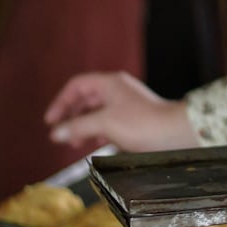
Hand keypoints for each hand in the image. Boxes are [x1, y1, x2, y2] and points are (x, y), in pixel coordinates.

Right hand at [43, 71, 200, 152]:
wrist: (175, 134)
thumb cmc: (143, 124)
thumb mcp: (104, 124)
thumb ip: (78, 127)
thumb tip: (55, 132)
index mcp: (110, 83)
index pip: (76, 86)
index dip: (60, 102)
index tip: (51, 121)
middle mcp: (117, 90)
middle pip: (85, 99)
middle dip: (71, 117)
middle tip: (61, 135)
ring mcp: (125, 104)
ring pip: (96, 112)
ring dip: (83, 126)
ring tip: (75, 143)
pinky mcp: (133, 119)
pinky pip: (108, 122)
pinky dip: (98, 131)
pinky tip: (96, 143)